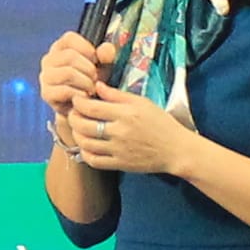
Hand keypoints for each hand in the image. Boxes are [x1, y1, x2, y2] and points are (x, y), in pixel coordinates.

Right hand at [38, 30, 109, 116]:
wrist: (82, 108)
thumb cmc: (91, 81)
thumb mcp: (102, 66)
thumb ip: (106, 56)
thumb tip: (106, 49)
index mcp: (60, 48)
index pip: (69, 38)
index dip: (86, 48)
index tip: (96, 60)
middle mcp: (49, 59)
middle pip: (70, 56)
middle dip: (89, 69)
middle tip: (96, 79)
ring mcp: (45, 76)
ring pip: (68, 73)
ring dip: (86, 82)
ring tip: (92, 88)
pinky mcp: (46, 93)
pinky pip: (65, 90)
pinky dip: (80, 94)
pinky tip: (85, 97)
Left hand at [58, 85, 194, 180]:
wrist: (176, 150)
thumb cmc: (161, 123)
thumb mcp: (142, 103)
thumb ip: (117, 95)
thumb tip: (97, 85)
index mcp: (126, 114)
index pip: (91, 107)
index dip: (78, 103)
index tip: (77, 99)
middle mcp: (120, 132)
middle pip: (84, 125)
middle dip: (73, 118)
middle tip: (74, 113)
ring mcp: (118, 150)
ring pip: (85, 143)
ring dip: (76, 134)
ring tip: (78, 128)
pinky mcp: (120, 164)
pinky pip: (94, 160)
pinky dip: (85, 153)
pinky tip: (86, 145)